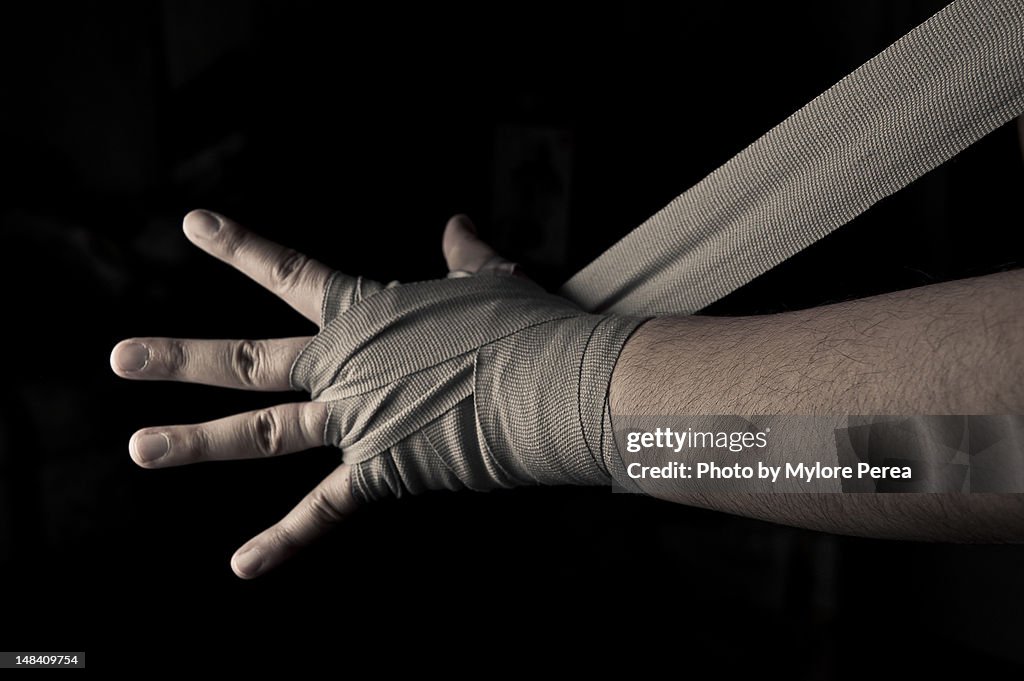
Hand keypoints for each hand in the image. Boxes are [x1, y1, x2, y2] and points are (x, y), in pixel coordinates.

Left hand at [110, 210, 513, 578]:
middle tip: (120, 358)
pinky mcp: (379, 471)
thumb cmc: (525, 325)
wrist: (552, 383)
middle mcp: (344, 364)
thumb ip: (462, 254)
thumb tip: (457, 223)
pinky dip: (284, 541)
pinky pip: (323, 511)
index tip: (193, 224)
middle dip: (180, 359)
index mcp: (366, 311)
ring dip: (197, 441)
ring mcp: (354, 418)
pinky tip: (241, 566)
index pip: (289, 271)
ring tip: (141, 447)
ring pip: (263, 431)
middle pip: (250, 359)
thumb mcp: (491, 280)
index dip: (239, 246)